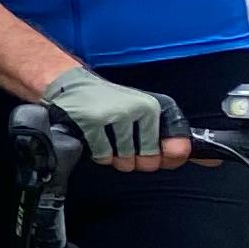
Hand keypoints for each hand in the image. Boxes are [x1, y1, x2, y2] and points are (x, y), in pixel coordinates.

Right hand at [39, 65, 184, 169]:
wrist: (71, 86)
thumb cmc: (109, 104)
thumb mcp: (140, 113)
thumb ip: (162, 137)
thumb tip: (178, 155)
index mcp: (155, 107)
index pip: (174, 149)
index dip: (163, 158)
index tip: (150, 153)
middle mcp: (139, 109)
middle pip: (148, 159)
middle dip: (135, 161)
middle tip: (125, 149)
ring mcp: (116, 115)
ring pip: (125, 159)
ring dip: (115, 159)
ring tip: (109, 142)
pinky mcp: (93, 121)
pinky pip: (103, 156)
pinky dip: (100, 156)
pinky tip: (96, 141)